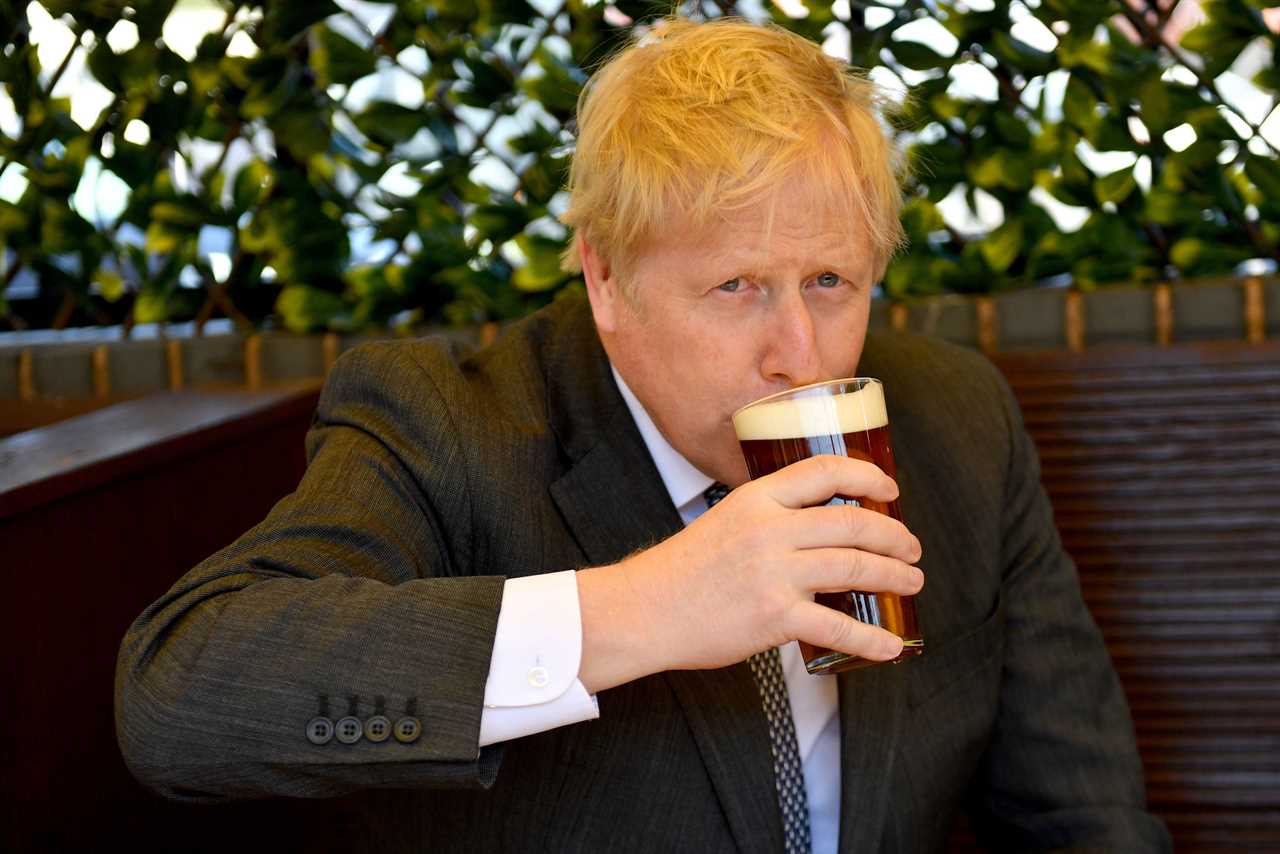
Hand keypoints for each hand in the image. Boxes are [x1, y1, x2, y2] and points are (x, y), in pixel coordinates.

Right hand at [576, 455, 923, 692]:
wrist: (645, 610)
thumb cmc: (683, 571)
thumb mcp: (724, 521)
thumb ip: (768, 518)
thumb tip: (818, 527)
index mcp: (757, 499)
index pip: (824, 471)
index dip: (867, 476)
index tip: (890, 490)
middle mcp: (770, 529)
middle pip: (852, 522)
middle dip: (893, 535)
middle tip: (911, 549)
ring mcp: (774, 573)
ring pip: (855, 567)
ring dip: (894, 577)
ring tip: (911, 584)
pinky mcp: (775, 616)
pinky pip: (838, 627)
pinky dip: (871, 639)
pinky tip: (890, 646)